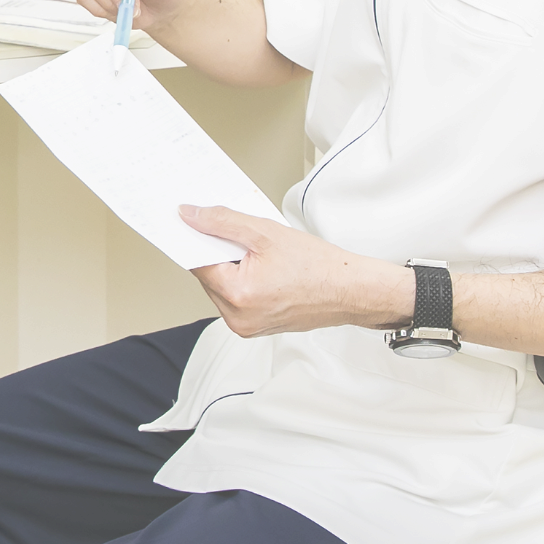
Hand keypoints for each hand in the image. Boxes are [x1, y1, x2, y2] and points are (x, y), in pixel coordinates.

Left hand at [181, 205, 409, 337]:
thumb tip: (190, 215)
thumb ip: (222, 221)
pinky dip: (244, 282)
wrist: (353, 291)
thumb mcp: (266, 232)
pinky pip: (237, 300)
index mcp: (237, 294)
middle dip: (220, 253)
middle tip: (243, 237)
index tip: (195, 222)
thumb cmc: (320, 266)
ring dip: (232, 268)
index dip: (197, 238)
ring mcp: (247, 326)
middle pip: (209, 275)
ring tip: (261, 255)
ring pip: (222, 287)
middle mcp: (237, 317)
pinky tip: (265, 270)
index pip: (197, 261)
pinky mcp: (256, 328)